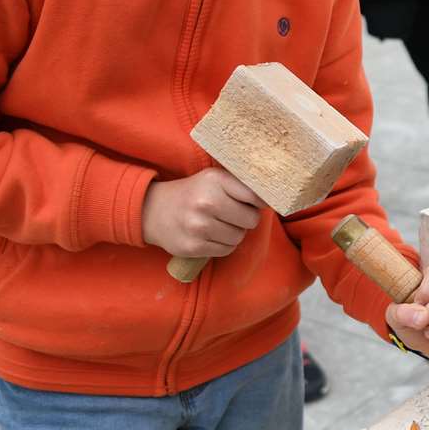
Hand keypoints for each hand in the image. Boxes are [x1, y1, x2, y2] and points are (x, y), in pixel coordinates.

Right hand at [142, 168, 262, 256]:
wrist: (153, 210)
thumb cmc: (192, 193)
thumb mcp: (213, 179)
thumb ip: (241, 185)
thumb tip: (275, 196)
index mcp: (215, 181)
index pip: (256, 196)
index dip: (259, 202)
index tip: (256, 203)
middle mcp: (207, 202)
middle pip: (251, 220)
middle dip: (246, 219)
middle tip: (232, 214)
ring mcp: (199, 226)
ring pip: (239, 237)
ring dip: (234, 233)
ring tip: (219, 224)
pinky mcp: (193, 247)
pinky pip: (226, 250)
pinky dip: (223, 245)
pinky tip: (211, 235)